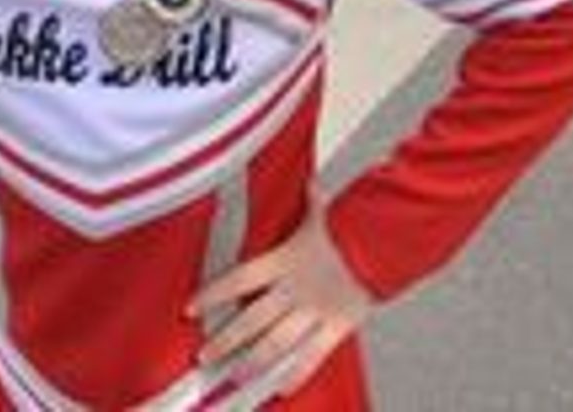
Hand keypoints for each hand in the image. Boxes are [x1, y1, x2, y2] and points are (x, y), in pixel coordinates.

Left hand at [194, 209, 373, 389]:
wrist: (382, 241)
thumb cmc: (352, 228)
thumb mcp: (325, 216)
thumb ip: (313, 203)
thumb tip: (311, 185)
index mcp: (284, 262)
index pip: (237, 280)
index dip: (212, 295)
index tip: (191, 309)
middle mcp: (294, 289)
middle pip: (250, 320)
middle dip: (225, 340)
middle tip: (205, 356)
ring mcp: (313, 310)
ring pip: (275, 343)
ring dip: (252, 362)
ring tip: (236, 375)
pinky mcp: (336, 325)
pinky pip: (312, 356)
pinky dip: (296, 374)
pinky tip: (282, 388)